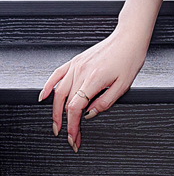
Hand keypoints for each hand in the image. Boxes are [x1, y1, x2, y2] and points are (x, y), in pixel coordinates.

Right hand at [38, 0, 165, 150]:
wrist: (129, 38)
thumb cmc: (130, 58)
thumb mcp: (124, 85)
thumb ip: (106, 102)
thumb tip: (91, 113)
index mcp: (93, 79)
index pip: (75, 109)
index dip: (72, 126)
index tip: (74, 137)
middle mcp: (81, 72)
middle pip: (66, 104)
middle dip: (65, 124)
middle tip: (68, 137)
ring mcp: (76, 65)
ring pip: (58, 92)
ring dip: (54, 111)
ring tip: (56, 124)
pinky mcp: (75, 60)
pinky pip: (56, 74)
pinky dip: (47, 87)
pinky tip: (43, 97)